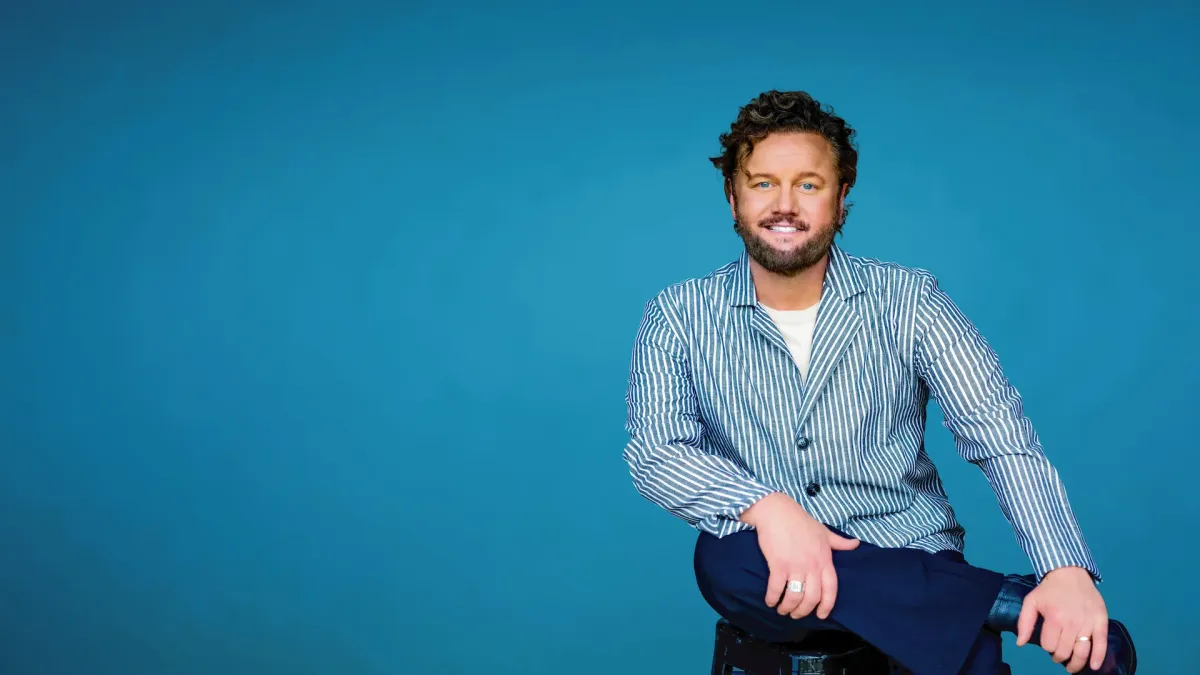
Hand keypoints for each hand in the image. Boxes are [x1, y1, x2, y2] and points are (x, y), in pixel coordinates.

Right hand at [740, 492, 859, 620]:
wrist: (776, 510)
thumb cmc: (799, 521)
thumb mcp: (823, 531)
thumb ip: (839, 542)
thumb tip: (856, 544)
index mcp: (825, 559)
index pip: (831, 589)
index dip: (827, 606)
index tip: (821, 615)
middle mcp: (813, 565)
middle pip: (812, 598)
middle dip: (803, 611)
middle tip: (795, 614)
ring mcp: (795, 566)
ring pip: (795, 597)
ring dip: (788, 608)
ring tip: (782, 609)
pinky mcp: (778, 564)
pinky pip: (776, 588)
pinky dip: (772, 598)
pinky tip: (769, 601)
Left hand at [1017, 566, 1107, 672]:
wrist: (1070, 573)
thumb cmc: (1049, 589)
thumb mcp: (1031, 602)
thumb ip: (1024, 623)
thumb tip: (1021, 644)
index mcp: (1054, 618)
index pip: (1049, 645)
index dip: (1047, 647)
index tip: (1048, 643)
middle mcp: (1072, 623)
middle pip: (1065, 651)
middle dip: (1059, 657)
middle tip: (1058, 655)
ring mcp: (1088, 623)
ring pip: (1082, 652)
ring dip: (1076, 663)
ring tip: (1071, 666)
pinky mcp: (1101, 621)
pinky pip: (1101, 644)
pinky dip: (1098, 658)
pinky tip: (1093, 666)